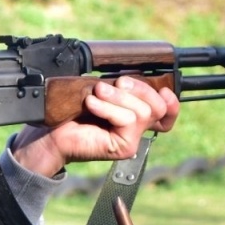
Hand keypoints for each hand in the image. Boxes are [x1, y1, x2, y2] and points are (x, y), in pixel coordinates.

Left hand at [10, 77, 179, 176]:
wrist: (53, 133)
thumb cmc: (75, 111)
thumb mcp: (104, 93)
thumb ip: (124, 88)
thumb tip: (138, 77)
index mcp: (136, 116)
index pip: (168, 113)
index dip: (171, 101)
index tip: (163, 89)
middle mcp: (138, 130)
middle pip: (158, 107)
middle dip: (137, 89)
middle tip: (111, 84)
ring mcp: (133, 141)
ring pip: (141, 112)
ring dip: (116, 98)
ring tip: (95, 95)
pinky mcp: (124, 147)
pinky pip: (128, 120)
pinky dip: (108, 108)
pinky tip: (91, 105)